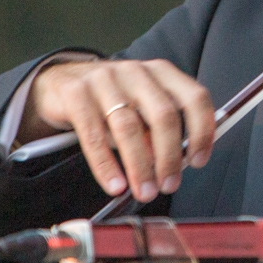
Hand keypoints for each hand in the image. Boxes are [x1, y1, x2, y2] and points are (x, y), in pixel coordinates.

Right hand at [21, 59, 215, 201]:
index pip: (195, 97)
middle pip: (163, 115)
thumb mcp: (142, 109)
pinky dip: (106, 165)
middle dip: (170, 157)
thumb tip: (170, 164)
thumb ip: (158, 131)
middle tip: (169, 186)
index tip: (199, 160)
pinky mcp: (76, 93)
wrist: (60, 81)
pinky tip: (115, 185)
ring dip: (140, 166)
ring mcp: (105, 79)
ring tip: (145, 191)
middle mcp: (136, 71)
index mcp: (162, 72)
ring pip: (129, 127)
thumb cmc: (111, 100)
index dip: (202, 130)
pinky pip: (93, 135)